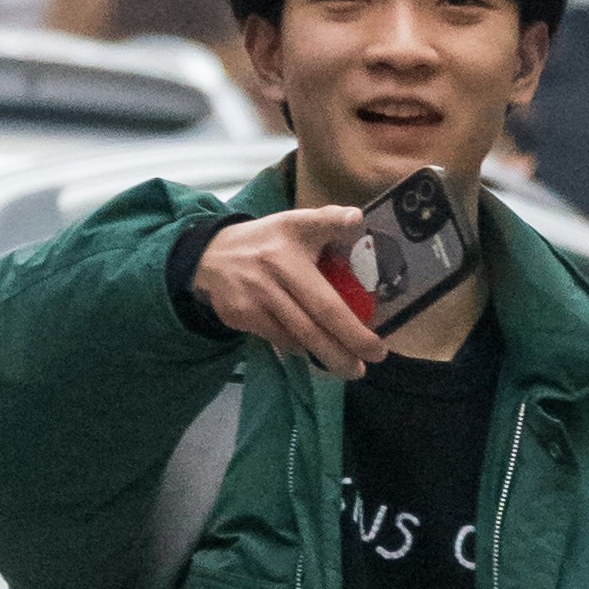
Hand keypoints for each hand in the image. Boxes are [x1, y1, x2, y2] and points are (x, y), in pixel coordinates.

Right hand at [191, 204, 381, 373]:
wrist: (210, 253)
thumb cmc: (266, 239)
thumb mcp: (296, 222)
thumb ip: (328, 220)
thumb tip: (358, 219)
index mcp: (287, 257)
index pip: (325, 301)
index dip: (353, 330)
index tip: (378, 349)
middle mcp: (267, 281)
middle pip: (311, 329)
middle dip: (342, 354)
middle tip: (364, 369)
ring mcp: (250, 303)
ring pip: (294, 339)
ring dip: (322, 355)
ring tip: (345, 365)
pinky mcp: (237, 318)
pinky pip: (276, 339)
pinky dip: (296, 346)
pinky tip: (309, 347)